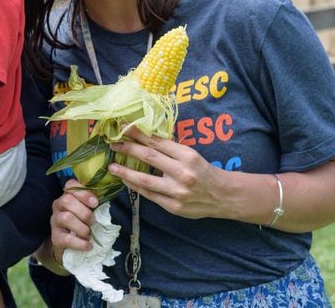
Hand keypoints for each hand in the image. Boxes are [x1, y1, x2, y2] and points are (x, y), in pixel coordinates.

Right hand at [50, 179, 98, 259]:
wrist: (69, 245)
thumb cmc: (82, 223)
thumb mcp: (88, 210)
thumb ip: (93, 203)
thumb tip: (107, 197)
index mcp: (68, 196)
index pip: (70, 185)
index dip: (83, 193)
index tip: (95, 203)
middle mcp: (58, 206)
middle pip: (67, 200)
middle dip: (84, 212)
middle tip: (93, 222)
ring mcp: (55, 221)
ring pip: (66, 218)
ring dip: (82, 228)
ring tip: (89, 234)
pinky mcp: (55, 238)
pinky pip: (66, 239)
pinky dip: (81, 243)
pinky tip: (88, 245)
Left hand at [109, 127, 223, 218]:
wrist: (223, 196)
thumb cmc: (204, 171)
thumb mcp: (191, 155)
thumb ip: (170, 149)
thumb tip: (144, 137)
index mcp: (187, 156)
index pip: (157, 142)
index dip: (138, 134)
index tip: (123, 127)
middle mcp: (182, 173)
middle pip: (149, 157)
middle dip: (128, 149)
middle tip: (113, 144)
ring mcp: (177, 191)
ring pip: (144, 180)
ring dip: (125, 172)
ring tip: (112, 166)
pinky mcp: (173, 206)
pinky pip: (149, 195)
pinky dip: (135, 186)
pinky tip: (126, 180)